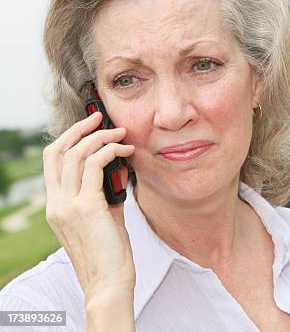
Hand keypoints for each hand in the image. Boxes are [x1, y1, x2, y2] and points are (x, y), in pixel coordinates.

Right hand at [43, 111, 135, 300]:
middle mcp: (56, 204)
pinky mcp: (86, 208)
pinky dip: (111, 152)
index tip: (89, 126)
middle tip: (100, 117)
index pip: (53, 161)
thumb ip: (104, 192)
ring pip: (76, 155)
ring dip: (101, 138)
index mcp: (56, 206)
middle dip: (79, 129)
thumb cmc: (110, 251)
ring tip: (121, 134)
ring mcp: (68, 205)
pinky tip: (126, 151)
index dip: (69, 138)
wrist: (110, 282)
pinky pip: (95, 167)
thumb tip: (117, 167)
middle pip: (58, 152)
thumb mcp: (104, 216)